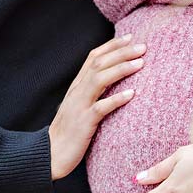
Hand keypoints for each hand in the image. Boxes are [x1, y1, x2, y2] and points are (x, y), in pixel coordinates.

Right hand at [49, 34, 144, 180]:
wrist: (50, 154)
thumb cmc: (68, 132)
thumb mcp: (78, 107)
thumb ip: (90, 93)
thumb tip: (110, 82)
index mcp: (76, 86)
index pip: (93, 58)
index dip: (112, 46)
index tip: (131, 37)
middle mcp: (77, 91)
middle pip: (99, 64)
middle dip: (121, 52)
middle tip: (142, 47)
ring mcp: (79, 106)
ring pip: (99, 79)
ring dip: (121, 69)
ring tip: (140, 63)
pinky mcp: (83, 122)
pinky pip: (100, 107)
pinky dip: (116, 99)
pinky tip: (131, 94)